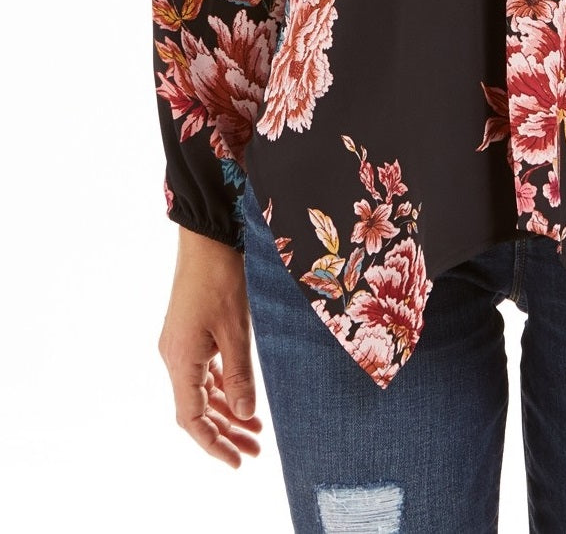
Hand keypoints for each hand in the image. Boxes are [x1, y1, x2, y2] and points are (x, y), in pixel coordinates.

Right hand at [157, 225, 262, 467]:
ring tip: (256, 431)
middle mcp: (175, 357)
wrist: (209, 238)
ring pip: (202, 391)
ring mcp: (182, 345)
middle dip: (225, 432)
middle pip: (197, 409)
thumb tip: (246, 414)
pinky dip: (225, 388)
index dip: (213, 444)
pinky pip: (206, 372)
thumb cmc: (223, 279)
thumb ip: (240, 375)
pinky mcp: (192, 333)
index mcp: (181, 360)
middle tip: (255, 451)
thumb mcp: (237, 330)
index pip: (192, 418)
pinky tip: (244, 398)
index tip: (237, 461)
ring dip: (228, 411)